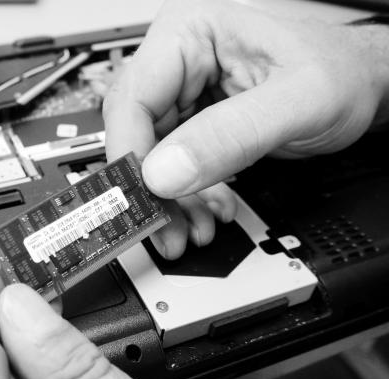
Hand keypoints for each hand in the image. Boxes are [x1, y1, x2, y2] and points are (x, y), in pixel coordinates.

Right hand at [104, 0, 388, 258]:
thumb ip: (231, 136)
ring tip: (192, 226)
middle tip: (164, 227)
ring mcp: (186, 93)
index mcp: (191, 32)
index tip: (144, 199)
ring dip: (170, 199)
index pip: (134, 98)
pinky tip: (209, 207)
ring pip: (152, 157)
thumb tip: (165, 172)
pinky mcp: (195, 121)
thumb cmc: (343, 71)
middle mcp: (180, 61)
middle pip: (136, 132)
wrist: (365, 85)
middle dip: (152, 188)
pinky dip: (188, 195)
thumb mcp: (295, 102)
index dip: (132, 155)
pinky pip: (174, 165)